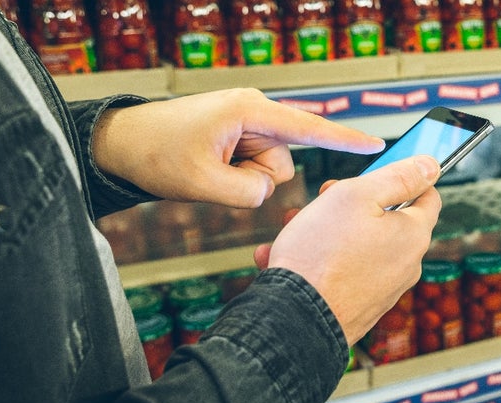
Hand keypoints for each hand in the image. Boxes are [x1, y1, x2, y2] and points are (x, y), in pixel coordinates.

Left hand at [91, 88, 384, 207]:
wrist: (122, 144)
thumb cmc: (155, 153)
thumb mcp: (201, 182)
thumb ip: (248, 193)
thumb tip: (268, 190)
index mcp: (250, 111)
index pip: (309, 128)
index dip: (345, 140)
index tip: (377, 146)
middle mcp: (254, 113)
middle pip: (282, 161)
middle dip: (254, 178)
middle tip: (213, 173)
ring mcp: (247, 125)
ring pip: (268, 169)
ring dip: (242, 179)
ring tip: (206, 169)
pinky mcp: (239, 137)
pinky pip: (254, 168)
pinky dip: (235, 176)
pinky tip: (209, 168)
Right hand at [256, 156, 441, 345]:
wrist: (295, 319)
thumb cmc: (320, 258)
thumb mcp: (356, 196)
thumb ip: (397, 177)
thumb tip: (430, 166)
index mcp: (413, 234)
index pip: (429, 196)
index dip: (405, 178)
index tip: (379, 174)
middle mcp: (406, 265)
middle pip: (389, 220)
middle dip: (356, 204)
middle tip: (326, 199)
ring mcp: (385, 289)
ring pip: (361, 246)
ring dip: (332, 232)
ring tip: (298, 229)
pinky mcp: (362, 307)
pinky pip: (346, 273)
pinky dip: (323, 261)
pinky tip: (292, 260)